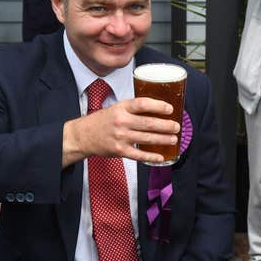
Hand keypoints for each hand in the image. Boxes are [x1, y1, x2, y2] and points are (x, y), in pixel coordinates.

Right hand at [62, 97, 179, 166]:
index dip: (158, 106)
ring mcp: (120, 137)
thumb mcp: (116, 108)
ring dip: (163, 139)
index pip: (142, 104)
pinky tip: (161, 157)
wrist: (83, 135)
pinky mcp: (119, 151)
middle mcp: (121, 121)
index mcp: (122, 108)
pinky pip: (139, 154)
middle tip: (177, 127)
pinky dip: (151, 156)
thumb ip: (134, 109)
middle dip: (166, 126)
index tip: (170, 109)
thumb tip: (158, 109)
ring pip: (147, 138)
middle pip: (149, 123)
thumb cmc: (103, 121)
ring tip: (173, 139)